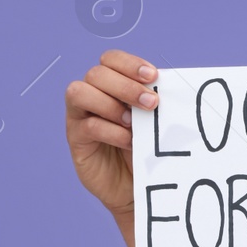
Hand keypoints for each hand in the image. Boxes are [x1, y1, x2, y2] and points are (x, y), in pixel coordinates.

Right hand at [64, 49, 160, 217]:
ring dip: (110, 104)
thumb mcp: (156, 122)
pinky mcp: (77, 140)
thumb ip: (155, 102)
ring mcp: (80, 117)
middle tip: (151, 104)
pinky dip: (111, 131)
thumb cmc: (150, 149)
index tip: (153, 77)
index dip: (129, 63)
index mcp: (112, 84)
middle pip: (96, 74)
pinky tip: (129, 141)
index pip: (110, 60)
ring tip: (134, 123)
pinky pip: (87, 126)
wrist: (140, 186)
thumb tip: (169, 85)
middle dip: (126, 86)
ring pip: (78, 92)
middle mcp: (92, 95)